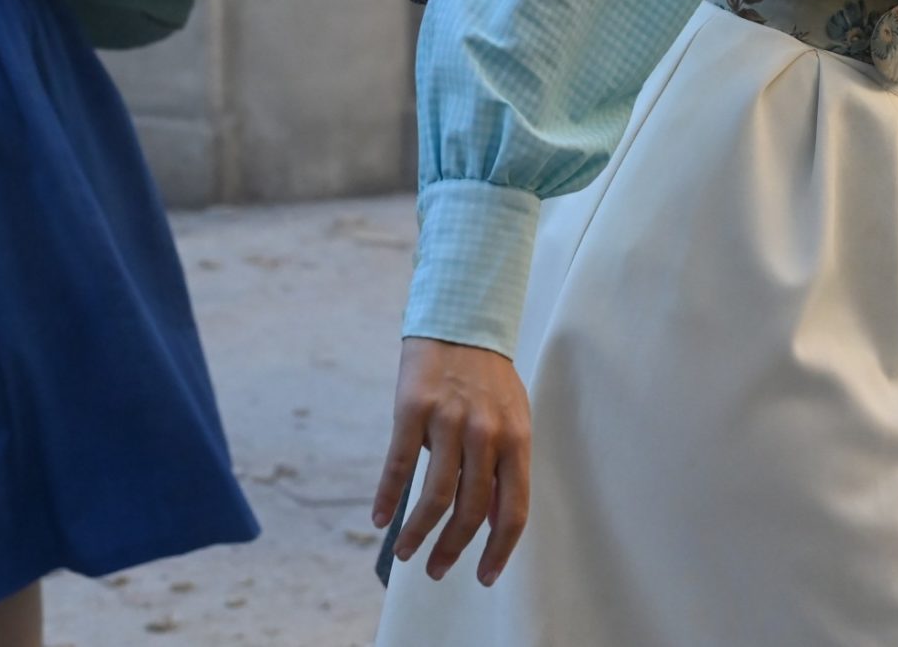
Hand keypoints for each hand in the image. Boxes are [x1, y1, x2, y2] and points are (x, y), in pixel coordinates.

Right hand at [374, 337, 532, 584]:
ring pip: (434, 496)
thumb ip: (504, 467)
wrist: (460, 322)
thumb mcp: (511, 420)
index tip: (484, 576)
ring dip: (418, 533)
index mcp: (516, 439)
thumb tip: (490, 522)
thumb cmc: (488, 380)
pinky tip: (380, 519)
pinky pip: (399, 465)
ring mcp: (450, 421)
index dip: (499, 550)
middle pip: (471, 510)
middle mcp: (486, 433)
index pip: (513, 509)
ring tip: (407, 553)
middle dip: (452, 550)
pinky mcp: (414, 409)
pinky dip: (388, 498)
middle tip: (436, 570)